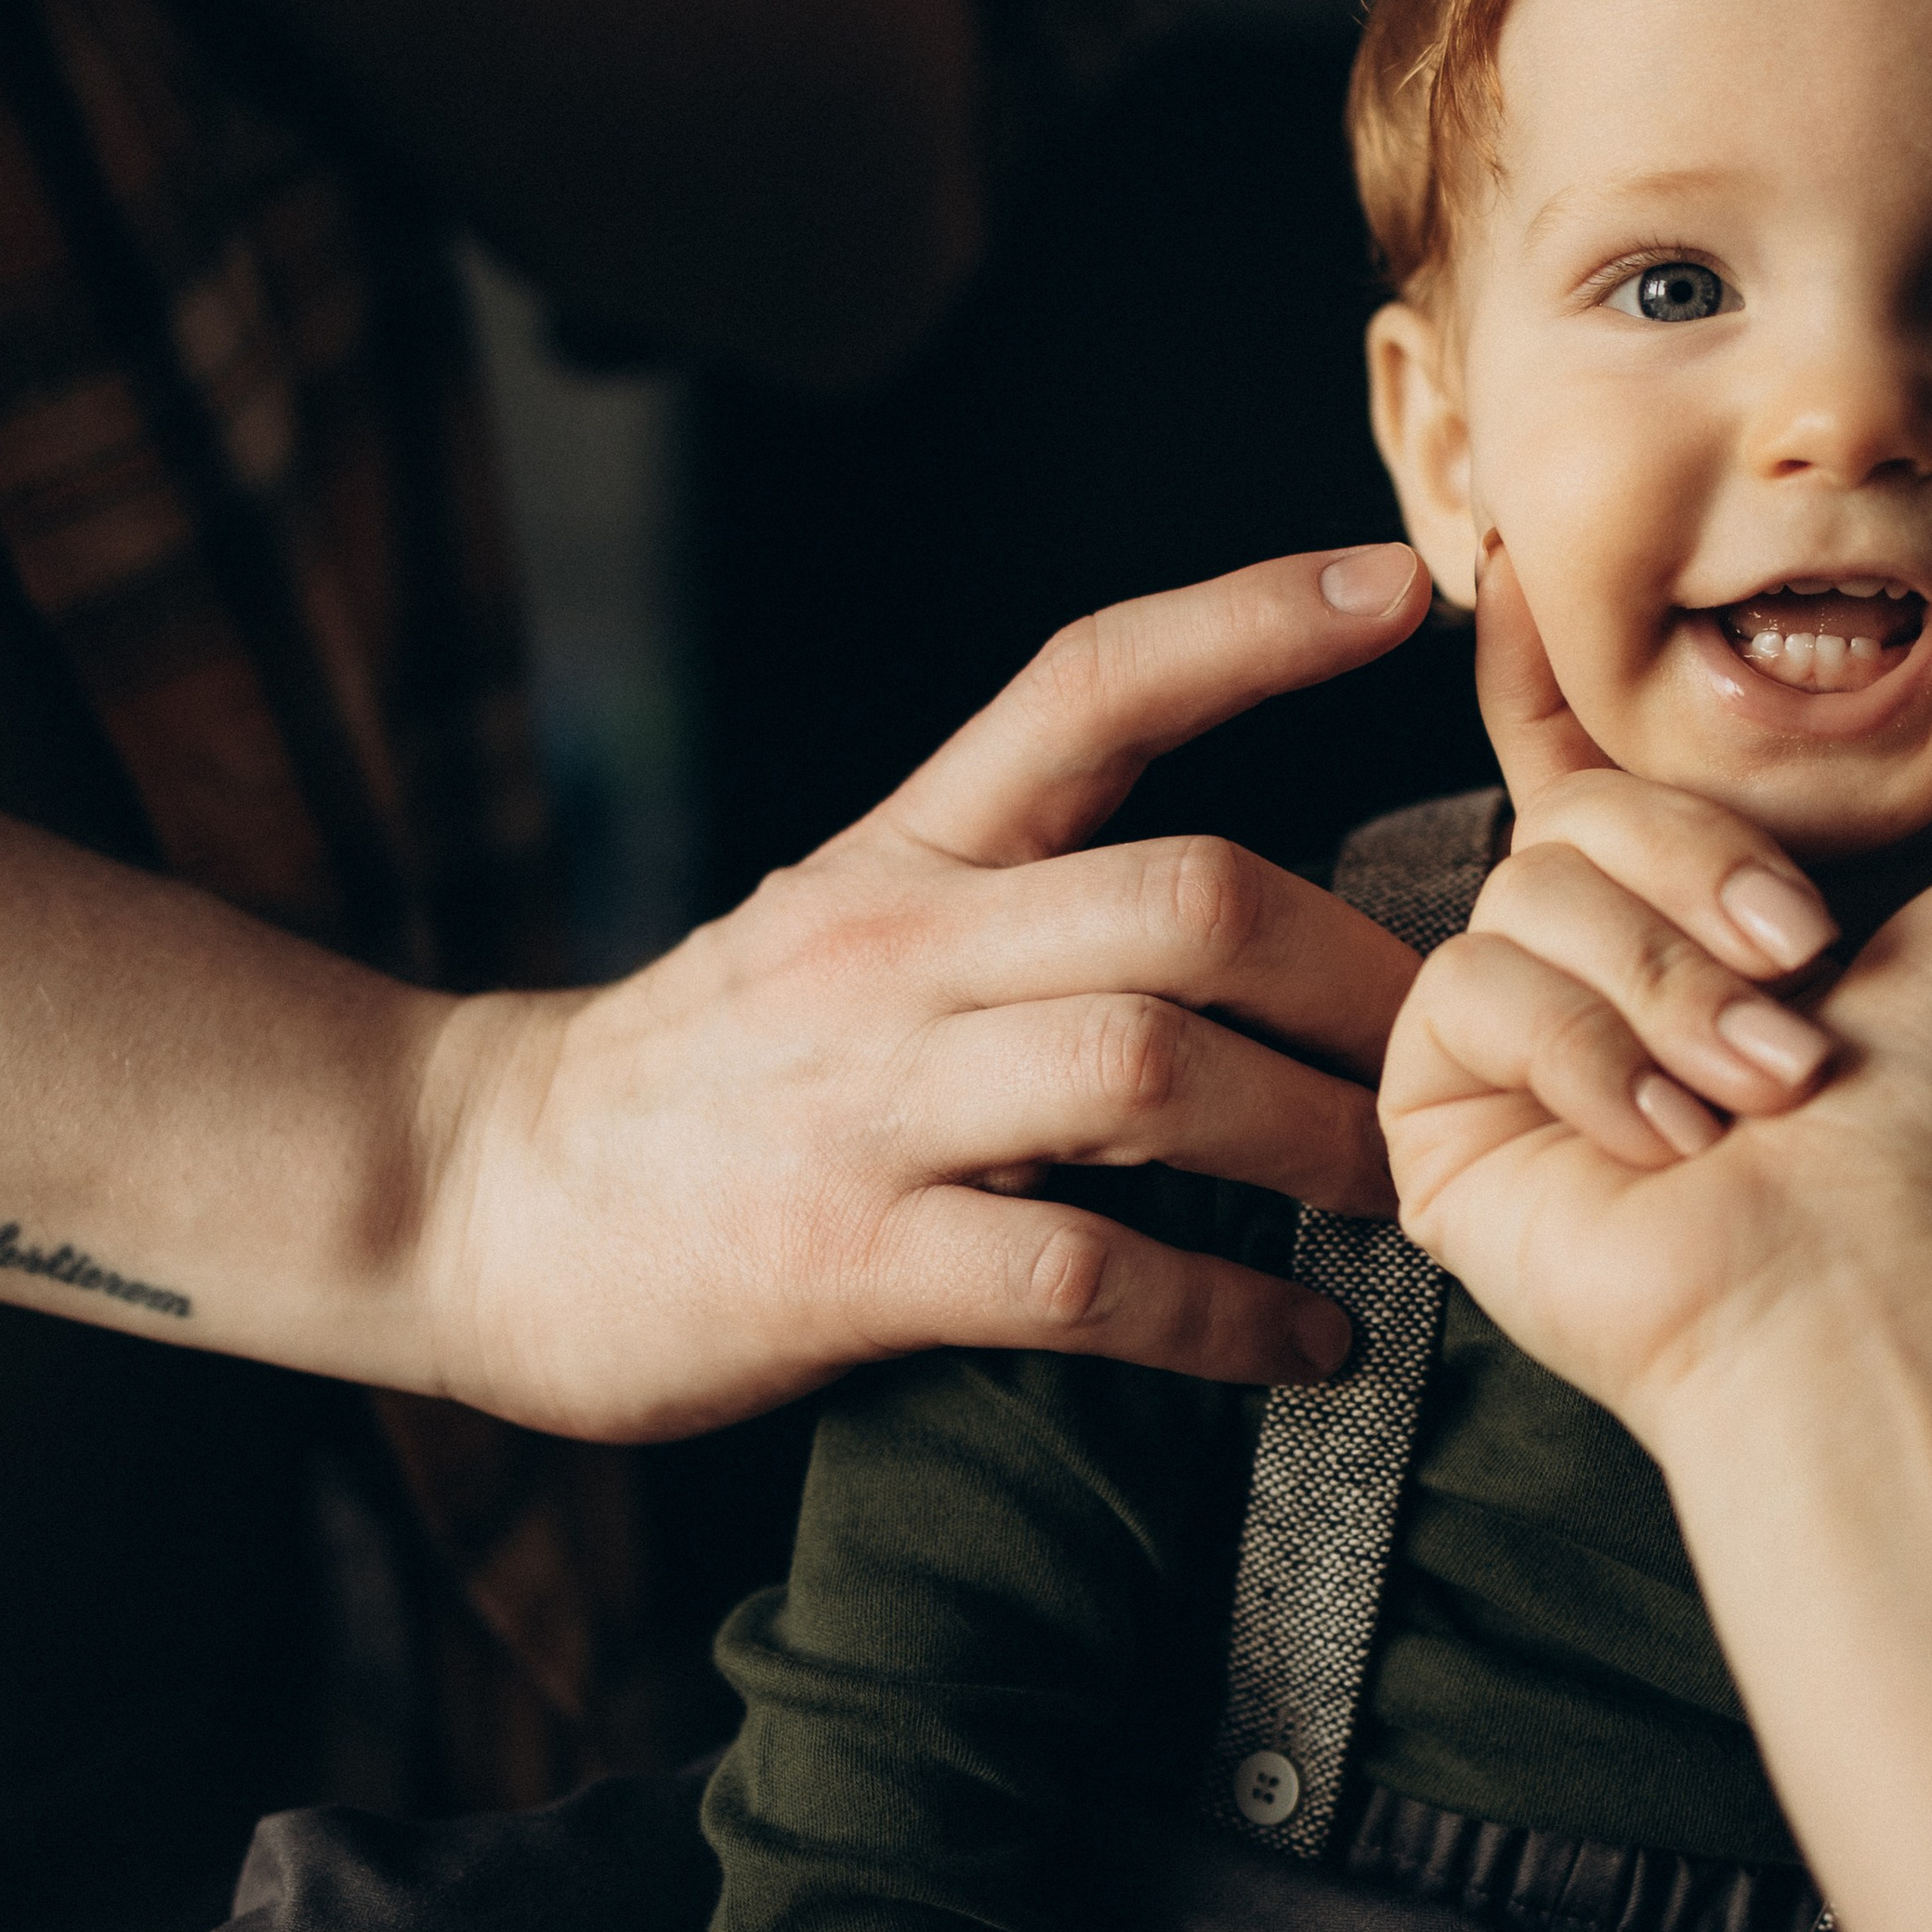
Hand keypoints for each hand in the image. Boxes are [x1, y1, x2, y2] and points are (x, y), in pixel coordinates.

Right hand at [417, 548, 1429, 1433]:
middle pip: (1184, 895)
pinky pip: (1085, 1281)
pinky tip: (1303, 1347)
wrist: (475, 1196)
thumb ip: (1020, 906)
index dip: (1250, 619)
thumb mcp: (846, 928)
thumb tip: (1252, 925)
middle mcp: (897, 946)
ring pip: (1153, 1072)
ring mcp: (871, 1102)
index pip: (1091, 680)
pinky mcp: (848, 1260)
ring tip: (1404, 1198)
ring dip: (1317, 1140)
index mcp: (909, 849)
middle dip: (1358, 974)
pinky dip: (1225, 1319)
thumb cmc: (710, 1072)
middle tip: (1456, 1046)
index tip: (1401, 584)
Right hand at [1383, 542, 1931, 1441]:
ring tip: (1752, 1093)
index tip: (1510, 564)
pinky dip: (1587, 1056)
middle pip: (1574, 806)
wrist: (1863, 1280)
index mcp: (1692, 904)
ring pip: (1524, 889)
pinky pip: (1471, 990)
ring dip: (1664, 987)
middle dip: (1699, 875)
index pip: (1582, 749)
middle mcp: (1590, 963)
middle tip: (1800, 972)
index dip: (1531, 663)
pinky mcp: (1441, 1106)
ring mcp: (1509, 1036)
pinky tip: (1663, 1141)